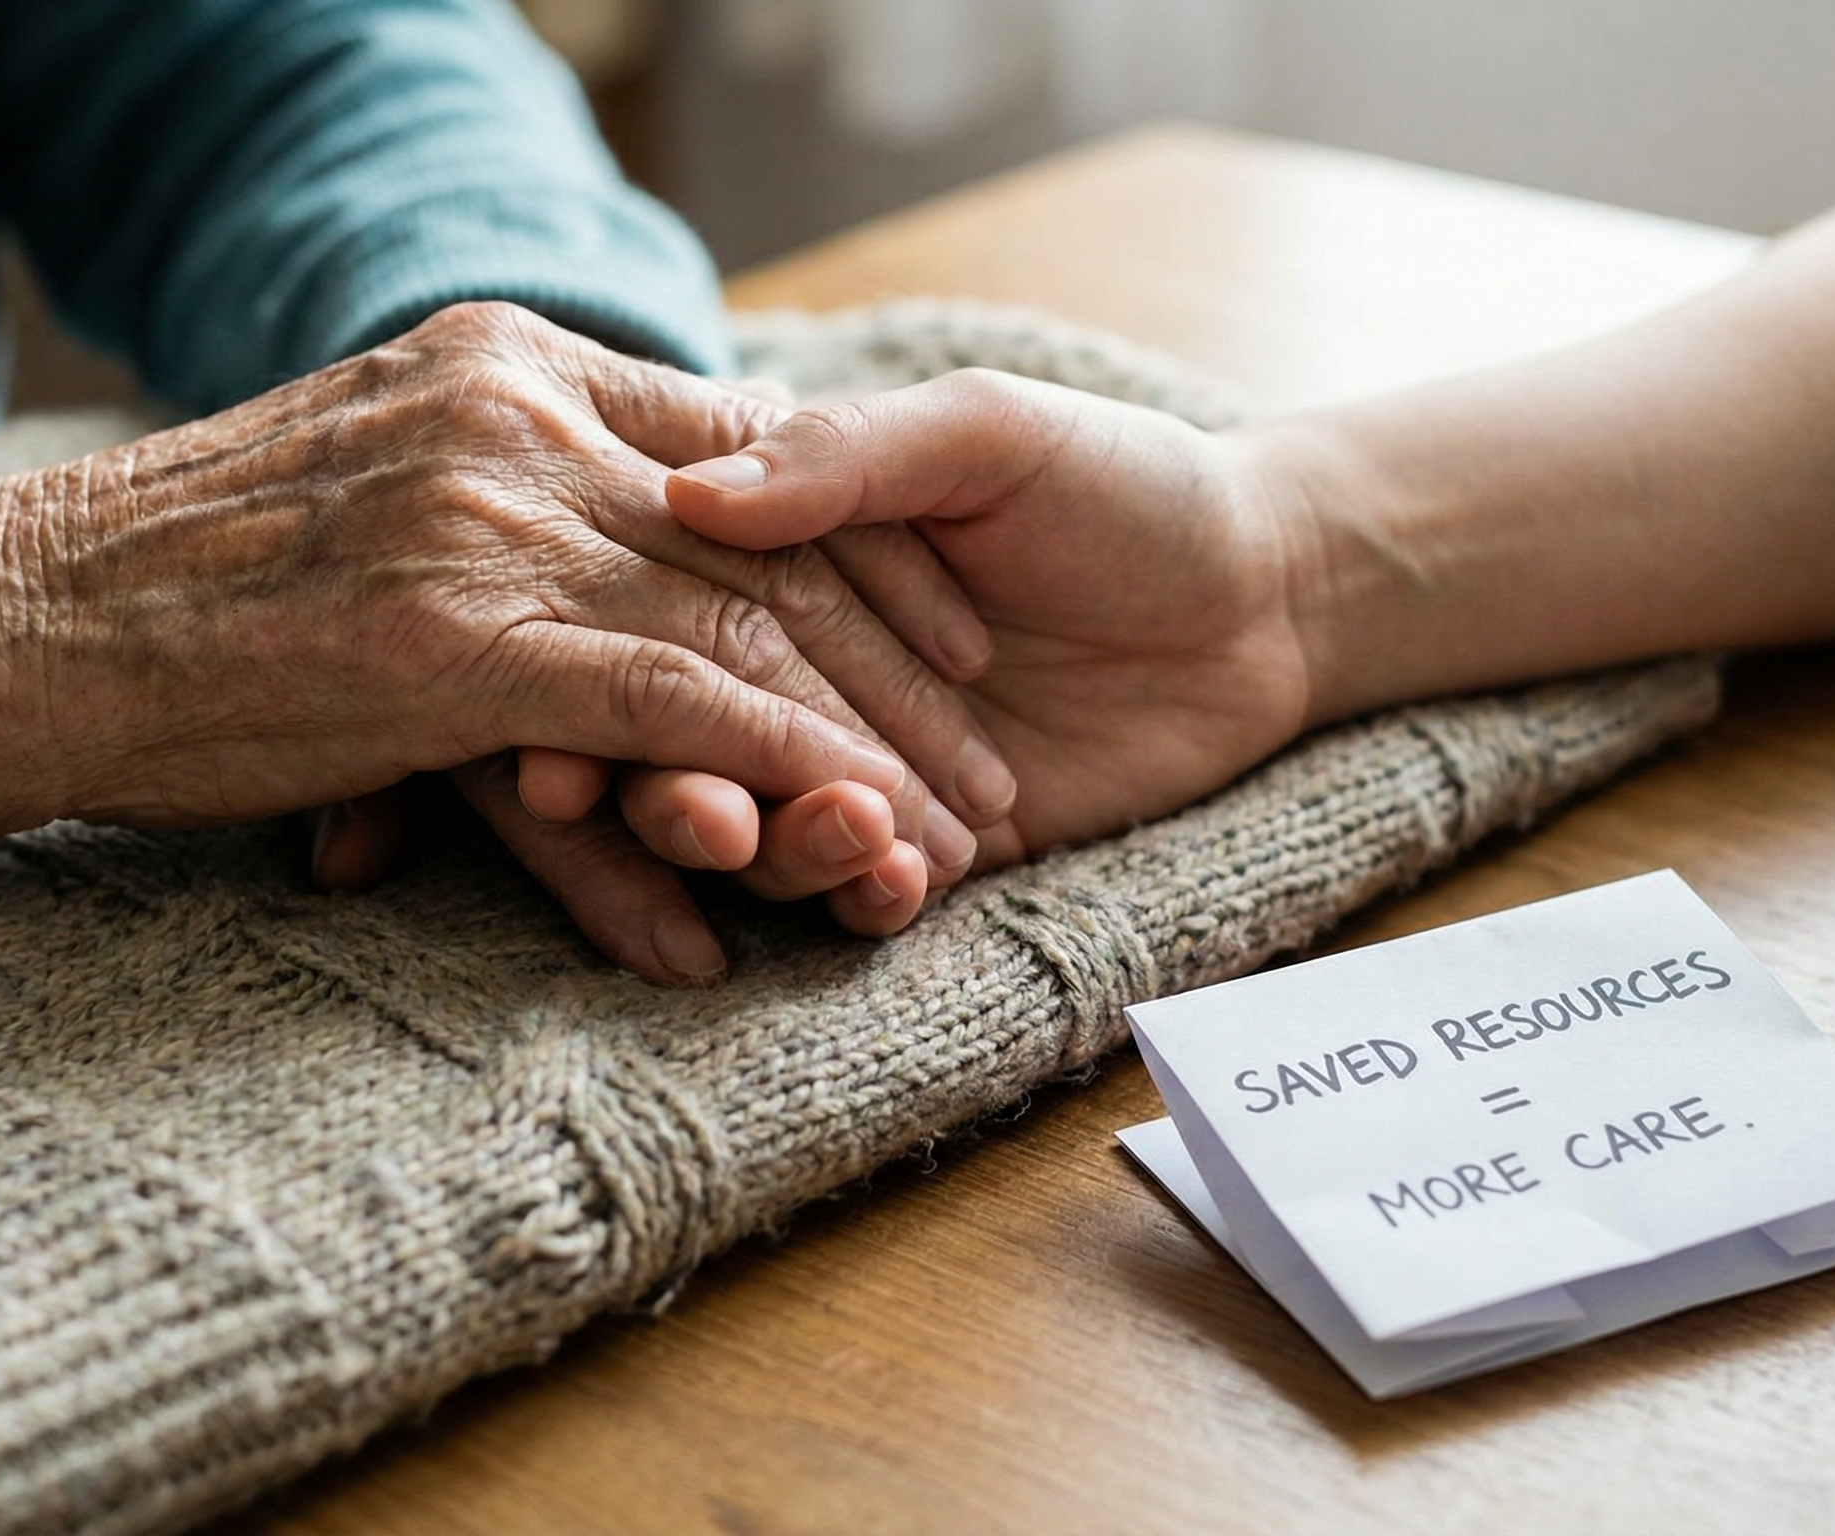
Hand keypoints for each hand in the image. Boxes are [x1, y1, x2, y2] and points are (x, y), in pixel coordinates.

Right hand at [0, 305, 1007, 919]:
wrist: (5, 626)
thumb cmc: (170, 591)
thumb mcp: (357, 492)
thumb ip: (488, 491)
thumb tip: (591, 555)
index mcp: (503, 363)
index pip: (745, 451)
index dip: (865, 549)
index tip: (946, 640)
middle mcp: (517, 413)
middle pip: (778, 539)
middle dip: (902, 658)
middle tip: (990, 752)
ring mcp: (491, 514)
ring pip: (746, 623)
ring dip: (866, 739)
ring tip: (953, 834)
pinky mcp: (460, 634)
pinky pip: (674, 697)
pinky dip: (782, 768)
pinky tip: (849, 834)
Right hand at [662, 368, 1317, 867]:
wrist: (1266, 595)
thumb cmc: (1124, 483)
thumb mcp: (984, 435)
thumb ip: (843, 456)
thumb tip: (688, 491)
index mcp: (772, 555)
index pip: (647, 629)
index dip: (602, 694)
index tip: (568, 756)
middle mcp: (793, 665)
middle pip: (681, 751)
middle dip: (678, 800)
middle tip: (713, 823)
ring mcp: (859, 760)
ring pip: (765, 833)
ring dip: (785, 851)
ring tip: (857, 835)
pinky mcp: (932, 841)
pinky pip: (866, 888)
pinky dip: (868, 894)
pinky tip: (907, 880)